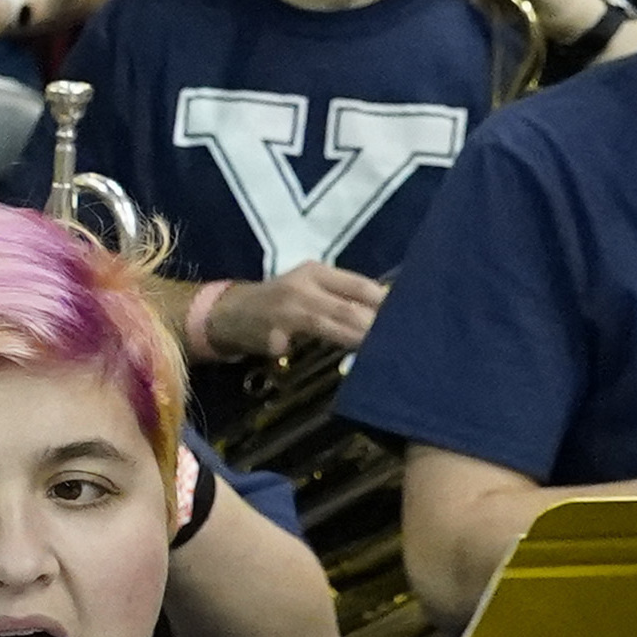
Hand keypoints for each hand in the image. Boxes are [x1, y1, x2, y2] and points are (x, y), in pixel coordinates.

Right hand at [218, 261, 387, 360]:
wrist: (228, 313)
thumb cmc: (278, 300)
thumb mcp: (308, 285)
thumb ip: (340, 293)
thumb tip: (386, 305)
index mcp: (314, 272)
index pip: (358, 284)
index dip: (383, 300)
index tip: (408, 312)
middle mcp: (301, 288)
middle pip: (348, 306)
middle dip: (374, 323)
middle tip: (400, 336)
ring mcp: (286, 314)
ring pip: (331, 325)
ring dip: (357, 338)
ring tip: (380, 349)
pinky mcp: (274, 339)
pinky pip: (305, 348)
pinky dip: (325, 354)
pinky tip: (345, 364)